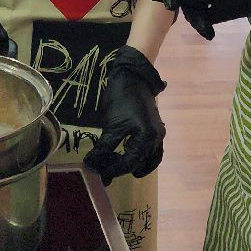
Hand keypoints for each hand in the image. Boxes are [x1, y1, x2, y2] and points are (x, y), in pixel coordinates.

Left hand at [83, 47, 166, 180]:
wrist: (134, 76)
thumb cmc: (122, 98)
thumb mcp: (111, 125)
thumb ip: (104, 147)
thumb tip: (92, 165)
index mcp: (147, 138)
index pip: (129, 163)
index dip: (113, 169)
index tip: (98, 174)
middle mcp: (157, 138)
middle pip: (140, 162)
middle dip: (122, 168)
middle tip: (106, 172)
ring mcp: (159, 133)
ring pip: (150, 158)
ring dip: (136, 165)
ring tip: (120, 169)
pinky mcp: (156, 128)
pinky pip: (153, 150)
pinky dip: (143, 157)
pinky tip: (132, 156)